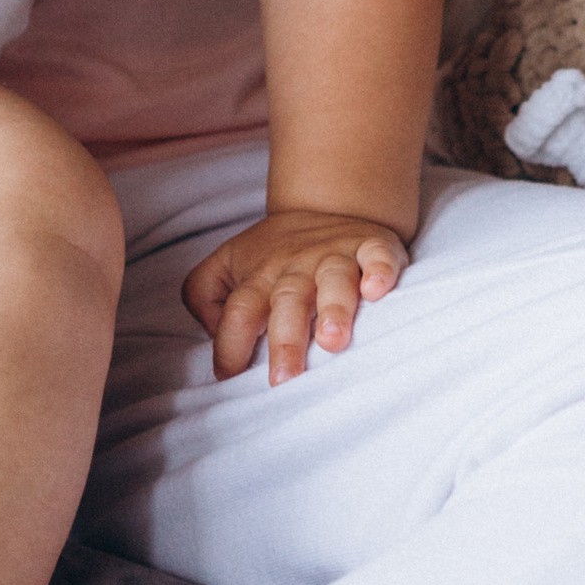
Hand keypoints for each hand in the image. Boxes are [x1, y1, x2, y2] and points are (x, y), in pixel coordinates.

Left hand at [182, 206, 408, 382]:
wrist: (328, 205)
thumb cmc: (275, 253)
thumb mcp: (227, 264)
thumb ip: (203, 295)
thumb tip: (214, 330)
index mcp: (260, 277)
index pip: (238, 311)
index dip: (230, 344)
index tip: (230, 378)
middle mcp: (296, 267)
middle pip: (286, 301)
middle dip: (285, 342)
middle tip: (282, 380)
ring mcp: (335, 256)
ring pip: (334, 280)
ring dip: (334, 309)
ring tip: (332, 342)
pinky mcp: (372, 246)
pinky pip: (378, 257)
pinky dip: (380, 271)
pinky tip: (378, 291)